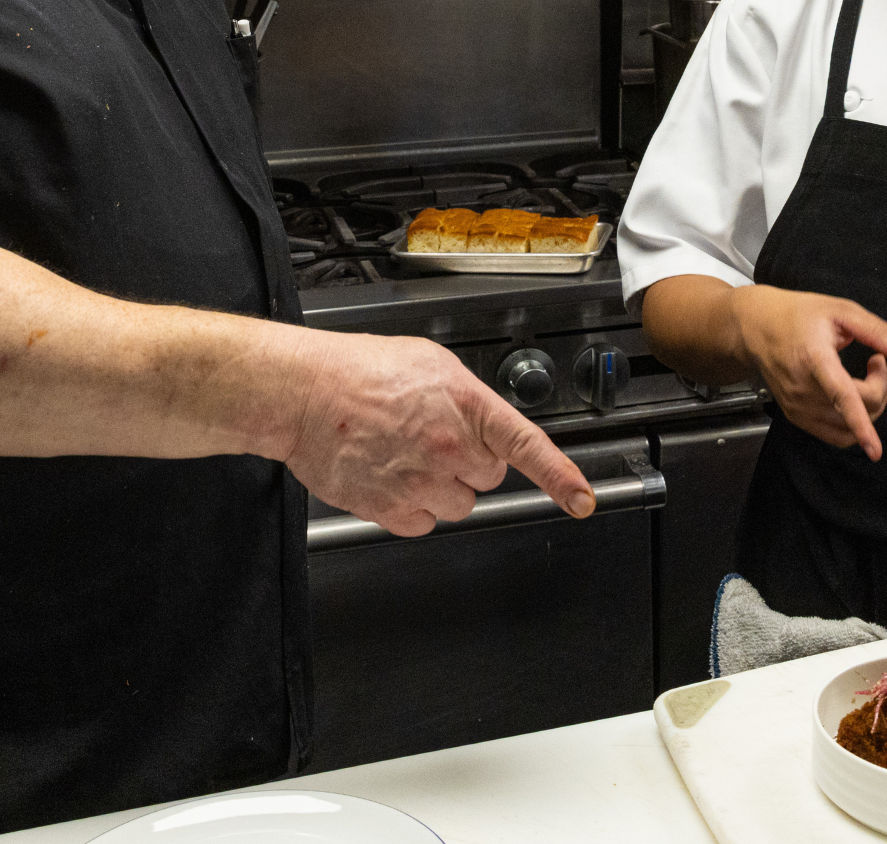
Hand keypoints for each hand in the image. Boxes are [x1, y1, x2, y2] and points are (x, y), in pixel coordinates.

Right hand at [280, 330, 595, 536]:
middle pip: (489, 476)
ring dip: (441, 486)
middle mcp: (449, 446)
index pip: (525, 444)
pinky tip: (390, 474)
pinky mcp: (393, 509)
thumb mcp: (429, 362)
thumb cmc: (357, 371)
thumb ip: (465, 397)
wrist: (304, 393)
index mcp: (464, 403)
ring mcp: (422, 480)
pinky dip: (412, 506)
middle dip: (469, 462)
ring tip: (406, 455)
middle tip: (434, 438)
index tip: (581, 498)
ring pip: (459, 504)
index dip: (559, 476)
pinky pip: (424, 523)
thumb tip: (481, 421)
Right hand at [733, 284, 886, 460]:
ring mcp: (797, 407)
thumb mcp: (839, 310)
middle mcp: (803, 388)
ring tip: (862, 378)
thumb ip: (875, 331)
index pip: (841, 396)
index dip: (861, 424)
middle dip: (879, 387)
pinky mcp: (796, 417)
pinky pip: (835, 435)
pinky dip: (853, 423)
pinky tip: (850, 396)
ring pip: (849, 428)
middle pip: (857, 410)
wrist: (756, 328)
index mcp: (814, 358)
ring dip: (868, 408)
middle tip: (876, 361)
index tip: (875, 450)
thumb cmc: (797, 315)